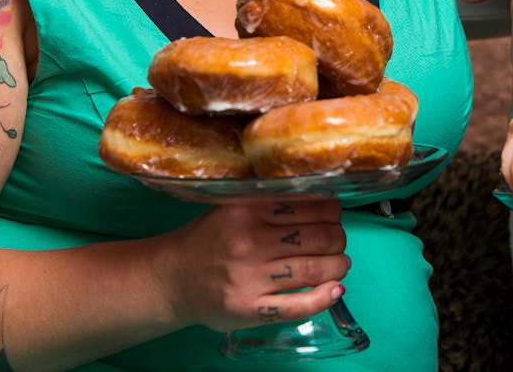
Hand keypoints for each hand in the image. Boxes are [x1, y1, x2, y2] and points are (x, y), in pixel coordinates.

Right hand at [158, 198, 348, 331]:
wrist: (172, 278)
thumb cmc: (210, 240)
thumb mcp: (235, 207)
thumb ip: (272, 204)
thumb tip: (325, 204)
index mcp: (248, 210)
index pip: (309, 207)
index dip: (332, 212)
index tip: (335, 216)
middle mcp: (249, 242)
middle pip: (318, 238)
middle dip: (338, 239)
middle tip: (338, 242)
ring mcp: (250, 278)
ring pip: (313, 270)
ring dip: (337, 266)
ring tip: (340, 263)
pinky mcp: (249, 309)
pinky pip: (298, 306)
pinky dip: (324, 298)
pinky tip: (335, 289)